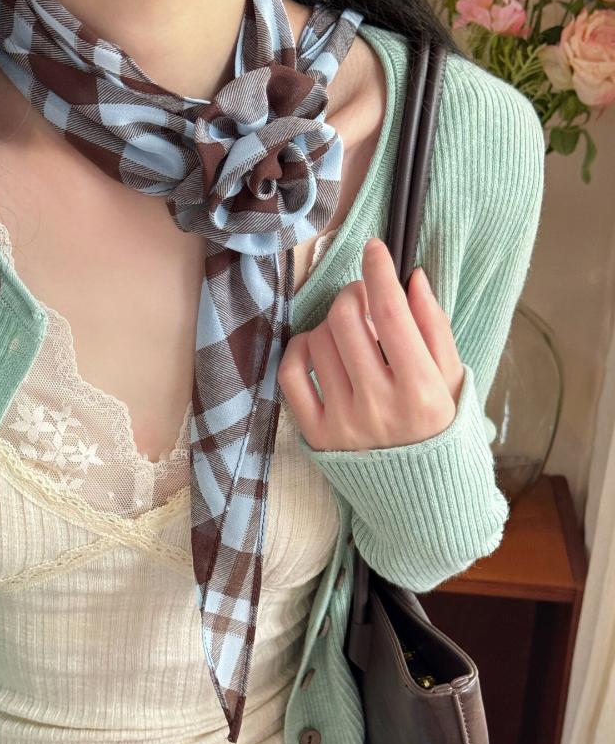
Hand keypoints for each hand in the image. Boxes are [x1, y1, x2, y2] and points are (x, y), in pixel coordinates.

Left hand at [278, 237, 465, 451]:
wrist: (418, 495)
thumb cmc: (439, 428)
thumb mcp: (453, 380)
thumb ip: (434, 327)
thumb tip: (412, 278)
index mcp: (421, 391)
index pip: (391, 313)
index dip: (378, 271)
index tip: (373, 249)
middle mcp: (378, 407)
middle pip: (345, 319)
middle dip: (353, 295)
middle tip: (364, 301)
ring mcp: (342, 422)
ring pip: (317, 340)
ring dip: (331, 324)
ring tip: (350, 335)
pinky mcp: (315, 434)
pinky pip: (291, 374)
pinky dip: (299, 349)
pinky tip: (317, 348)